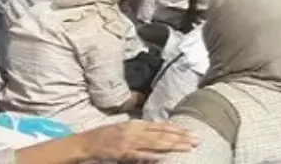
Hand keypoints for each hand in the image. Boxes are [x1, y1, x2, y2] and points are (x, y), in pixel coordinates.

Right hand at [71, 121, 195, 160]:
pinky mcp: (122, 153)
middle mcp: (134, 131)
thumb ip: (140, 131)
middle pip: (161, 134)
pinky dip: (152, 156)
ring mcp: (128, 142)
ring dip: (172, 145)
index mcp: (134, 124)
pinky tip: (164, 157)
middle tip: (196, 140)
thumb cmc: (104, 138)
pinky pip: (140, 155)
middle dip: (179, 137)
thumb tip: (157, 134)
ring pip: (155, 143)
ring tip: (186, 148)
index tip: (189, 132)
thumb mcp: (123, 129)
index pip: (160, 126)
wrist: (84, 144)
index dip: (176, 129)